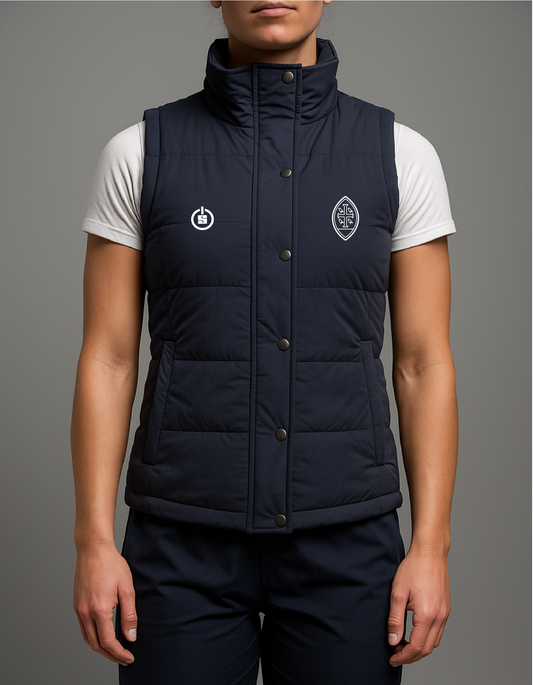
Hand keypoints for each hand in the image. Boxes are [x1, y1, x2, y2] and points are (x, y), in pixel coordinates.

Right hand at [73, 543, 136, 665]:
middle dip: (111, 655)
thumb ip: (129, 615)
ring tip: (115, 650)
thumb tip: (130, 636)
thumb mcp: (127, 588)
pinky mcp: (76, 604)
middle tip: (124, 658)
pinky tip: (102, 635)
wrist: (93, 549)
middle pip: (96, 645)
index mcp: (99, 609)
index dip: (120, 654)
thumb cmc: (111, 565)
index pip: (108, 642)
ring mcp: (79, 609)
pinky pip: (83, 628)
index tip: (130, 657)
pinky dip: (92, 637)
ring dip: (101, 648)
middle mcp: (85, 612)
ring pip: (88, 639)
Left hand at [387, 548, 450, 666]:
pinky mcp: (446, 608)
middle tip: (395, 653)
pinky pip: (439, 631)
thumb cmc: (413, 568)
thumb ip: (395, 620)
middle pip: (427, 649)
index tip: (392, 658)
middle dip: (411, 655)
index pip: (416, 647)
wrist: (430, 552)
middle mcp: (440, 617)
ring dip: (420, 647)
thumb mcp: (397, 593)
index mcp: (427, 615)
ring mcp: (445, 613)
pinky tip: (415, 632)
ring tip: (403, 643)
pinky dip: (427, 638)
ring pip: (434, 641)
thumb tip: (393, 641)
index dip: (403, 657)